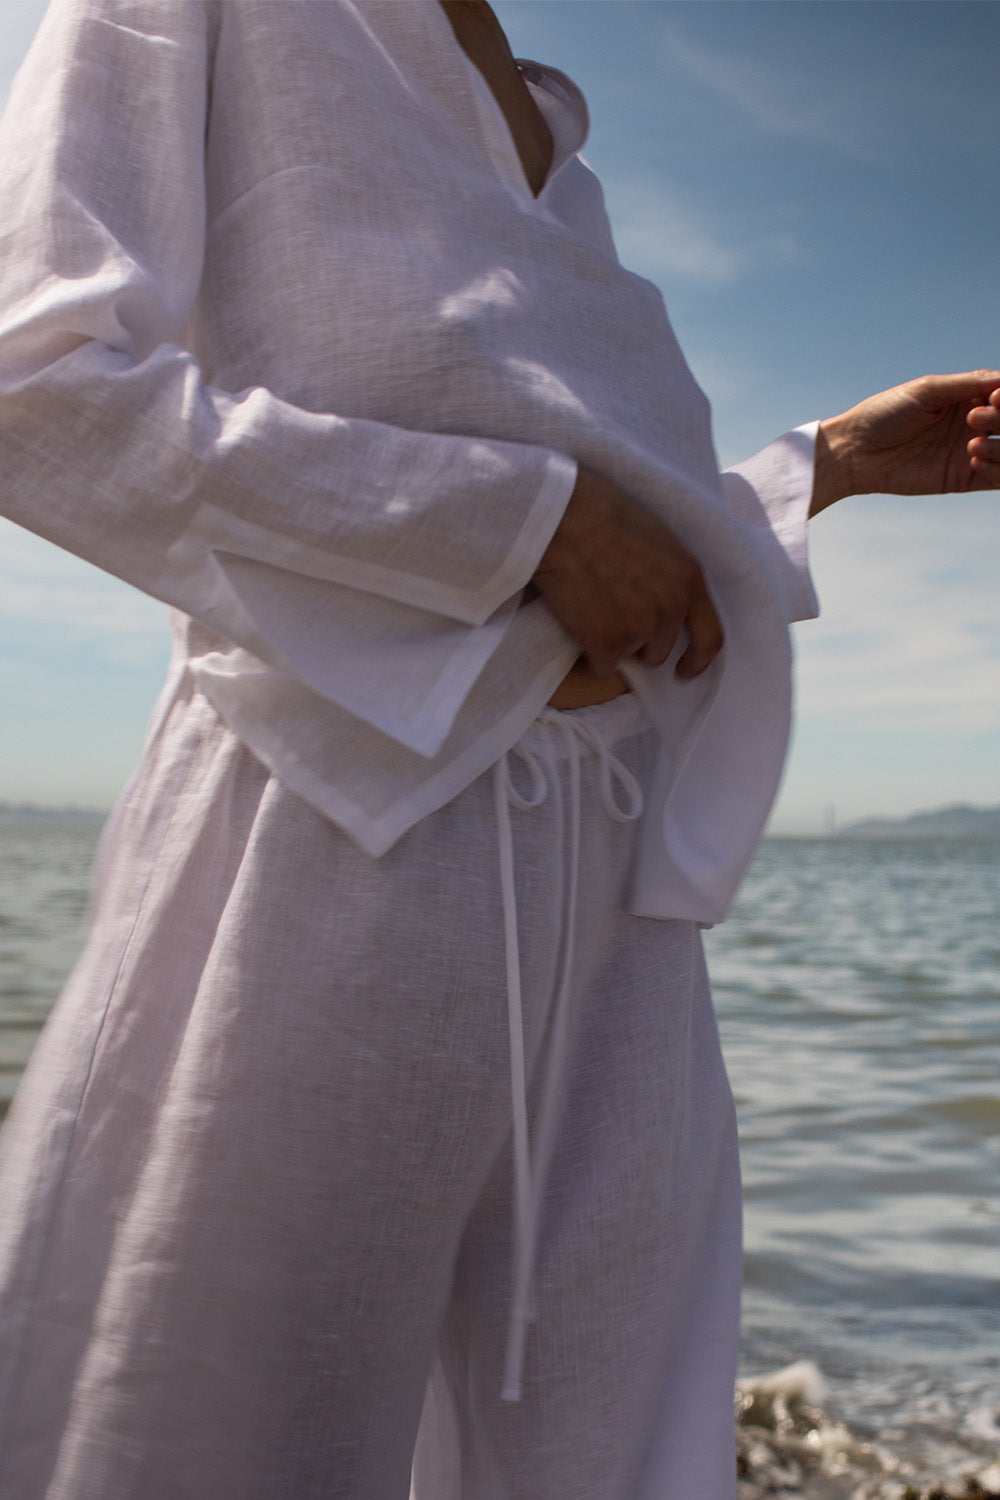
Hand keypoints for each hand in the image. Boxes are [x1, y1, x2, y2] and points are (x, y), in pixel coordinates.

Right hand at [533, 466, 722, 678]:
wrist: (561, 517)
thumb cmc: (603, 512)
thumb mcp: (659, 538)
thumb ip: (673, 575)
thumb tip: (670, 602)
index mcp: (690, 580)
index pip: (710, 637)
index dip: (698, 659)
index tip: (684, 670)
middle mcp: (671, 609)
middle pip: (661, 650)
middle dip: (641, 642)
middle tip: (613, 615)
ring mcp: (640, 629)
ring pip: (628, 656)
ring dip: (613, 643)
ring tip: (592, 607)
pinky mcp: (607, 644)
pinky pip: (602, 664)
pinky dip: (589, 651)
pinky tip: (577, 620)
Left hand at [811, 370, 999, 514]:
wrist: (855, 452)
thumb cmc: (885, 414)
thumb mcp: (928, 391)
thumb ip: (970, 383)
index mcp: (968, 396)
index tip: (992, 397)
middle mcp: (975, 423)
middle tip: (974, 418)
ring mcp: (971, 451)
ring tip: (972, 444)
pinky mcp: (963, 479)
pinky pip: (998, 479)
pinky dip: (997, 469)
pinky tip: (973, 458)